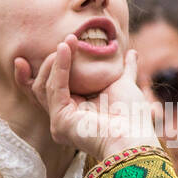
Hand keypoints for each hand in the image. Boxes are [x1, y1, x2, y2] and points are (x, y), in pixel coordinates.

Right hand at [16, 37, 158, 159]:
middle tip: (66, 40)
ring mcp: (59, 122)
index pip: (51, 87)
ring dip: (55, 61)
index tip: (49, 46)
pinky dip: (60, 67)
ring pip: (44, 86)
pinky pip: (55, 89)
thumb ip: (125, 70)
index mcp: (74, 112)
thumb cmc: (132, 118)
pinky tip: (66, 49)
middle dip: (49, 61)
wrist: (135, 137)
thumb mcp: (125, 85)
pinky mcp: (60, 122)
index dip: (45, 68)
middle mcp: (63, 119)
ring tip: (69, 42)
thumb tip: (132, 52)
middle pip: (42, 86)